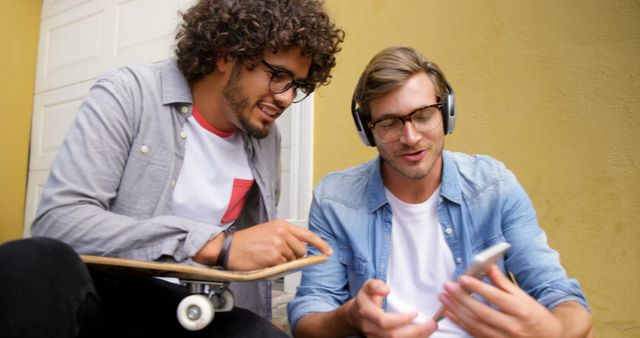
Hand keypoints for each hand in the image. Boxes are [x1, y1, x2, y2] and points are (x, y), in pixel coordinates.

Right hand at [225, 219, 331, 269]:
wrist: (229, 248)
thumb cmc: (246, 241)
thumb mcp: (268, 231)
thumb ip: (285, 237)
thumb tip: (301, 248)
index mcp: (282, 225)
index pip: (308, 235)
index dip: (320, 244)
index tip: (328, 251)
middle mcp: (282, 233)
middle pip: (302, 250)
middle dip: (296, 257)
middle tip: (281, 257)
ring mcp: (279, 245)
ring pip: (293, 260)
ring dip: (284, 262)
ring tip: (269, 257)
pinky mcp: (274, 258)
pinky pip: (284, 267)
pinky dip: (277, 267)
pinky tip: (266, 262)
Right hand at [347, 279, 436, 337]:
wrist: (356, 315)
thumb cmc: (366, 299)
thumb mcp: (368, 286)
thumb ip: (376, 285)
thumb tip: (386, 290)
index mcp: (366, 313)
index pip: (384, 321)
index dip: (401, 320)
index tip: (415, 313)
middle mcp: (369, 328)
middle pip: (392, 336)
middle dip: (415, 331)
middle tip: (432, 324)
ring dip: (416, 337)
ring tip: (431, 329)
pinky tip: (423, 335)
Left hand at [439, 265, 563, 337]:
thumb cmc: (534, 316)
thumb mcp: (523, 297)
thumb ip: (503, 283)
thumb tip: (488, 266)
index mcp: (521, 310)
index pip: (496, 297)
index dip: (478, 287)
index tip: (463, 278)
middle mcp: (512, 326)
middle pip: (481, 311)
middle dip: (461, 298)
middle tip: (448, 286)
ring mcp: (502, 337)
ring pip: (474, 324)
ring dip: (456, 309)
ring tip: (444, 297)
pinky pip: (473, 333)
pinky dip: (460, 323)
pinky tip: (449, 313)